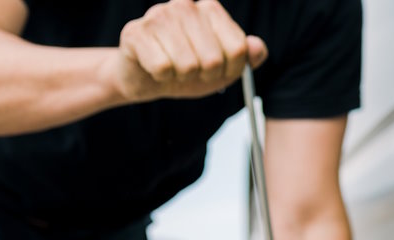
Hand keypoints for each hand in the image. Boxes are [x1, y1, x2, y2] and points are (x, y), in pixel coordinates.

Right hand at [112, 0, 268, 102]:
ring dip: (182, 76)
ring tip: (174, 68)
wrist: (148, 78)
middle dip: (205, 75)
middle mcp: (185, 5)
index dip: (231, 69)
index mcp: (210, 9)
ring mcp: (159, 15)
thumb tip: (257, 47)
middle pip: (213, 59)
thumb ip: (246, 57)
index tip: (220, 69)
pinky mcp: (136, 33)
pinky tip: (156, 67)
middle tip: (193, 71)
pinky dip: (162, 77)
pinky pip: (162, 68)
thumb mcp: (225, 66)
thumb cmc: (189, 69)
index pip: (238, 48)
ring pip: (188, 65)